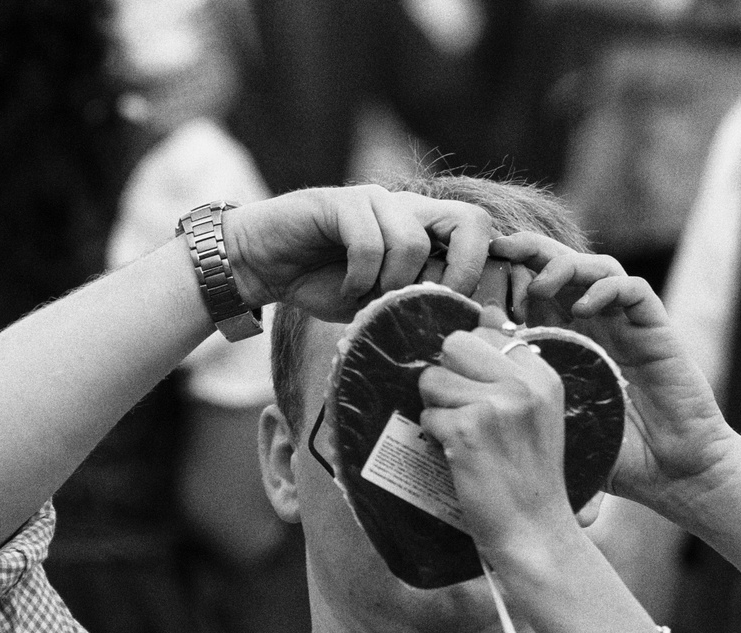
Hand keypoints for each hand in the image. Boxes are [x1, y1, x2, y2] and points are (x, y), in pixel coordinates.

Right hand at [223, 186, 494, 321]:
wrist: (263, 265)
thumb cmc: (323, 284)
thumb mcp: (380, 302)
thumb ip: (416, 303)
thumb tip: (454, 323)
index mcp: (422, 228)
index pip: (477, 232)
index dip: (477, 271)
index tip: (453, 306)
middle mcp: (406, 208)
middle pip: (468, 222)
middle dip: (457, 271)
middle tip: (424, 301)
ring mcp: (375, 200)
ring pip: (413, 242)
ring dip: (391, 283)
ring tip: (367, 296)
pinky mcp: (340, 201)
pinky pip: (369, 243)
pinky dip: (359, 277)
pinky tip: (345, 287)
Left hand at [418, 321, 584, 567]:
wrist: (534, 529)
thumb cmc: (530, 474)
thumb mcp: (537, 411)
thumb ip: (512, 363)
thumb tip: (487, 312)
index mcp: (542, 375)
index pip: (486, 333)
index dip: (471, 364)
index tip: (483, 396)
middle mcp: (523, 384)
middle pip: (455, 345)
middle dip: (448, 376)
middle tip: (464, 412)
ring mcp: (496, 405)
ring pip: (433, 379)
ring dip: (439, 409)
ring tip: (465, 438)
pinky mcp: (467, 430)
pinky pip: (427, 415)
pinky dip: (435, 438)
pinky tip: (460, 457)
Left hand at [487, 234, 739, 510]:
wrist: (674, 472)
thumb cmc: (616, 457)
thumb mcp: (553, 428)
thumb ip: (514, 411)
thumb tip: (451, 410)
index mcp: (572, 342)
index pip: (538, 292)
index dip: (511, 276)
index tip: (475, 276)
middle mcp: (600, 326)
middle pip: (564, 267)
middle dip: (531, 251)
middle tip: (500, 248)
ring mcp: (629, 326)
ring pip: (597, 268)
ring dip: (567, 266)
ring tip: (541, 283)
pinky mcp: (657, 332)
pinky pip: (634, 291)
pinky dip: (608, 289)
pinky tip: (585, 307)